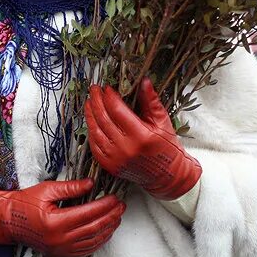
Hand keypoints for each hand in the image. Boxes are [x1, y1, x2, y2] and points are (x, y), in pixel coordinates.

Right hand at [0, 179, 124, 256]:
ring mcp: (61, 249)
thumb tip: (90, 184)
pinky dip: (98, 240)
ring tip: (117, 217)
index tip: (113, 197)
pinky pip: (86, 249)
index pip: (88, 213)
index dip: (104, 205)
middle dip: (110, 216)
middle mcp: (60, 239)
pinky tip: (104, 231)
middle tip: (120, 206)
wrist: (9, 220)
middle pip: (94, 227)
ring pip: (93, 240)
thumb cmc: (24, 204)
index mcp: (55, 222)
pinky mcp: (62, 253)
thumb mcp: (46, 190)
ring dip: (108, 229)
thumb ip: (70, 187)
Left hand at [84, 77, 201, 200]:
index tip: (107, 88)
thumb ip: (151, 101)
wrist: (167, 175)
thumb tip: (144, 81)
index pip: (117, 111)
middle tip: (94, 89)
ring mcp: (116, 159)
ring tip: (89, 102)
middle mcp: (126, 148)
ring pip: (95, 131)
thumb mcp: (162, 121)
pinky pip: (94, 145)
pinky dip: (91, 131)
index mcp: (141, 136)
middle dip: (96, 101)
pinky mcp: (110, 166)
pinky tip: (91, 120)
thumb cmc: (166, 146)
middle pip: (104, 119)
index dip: (110, 97)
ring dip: (90, 114)